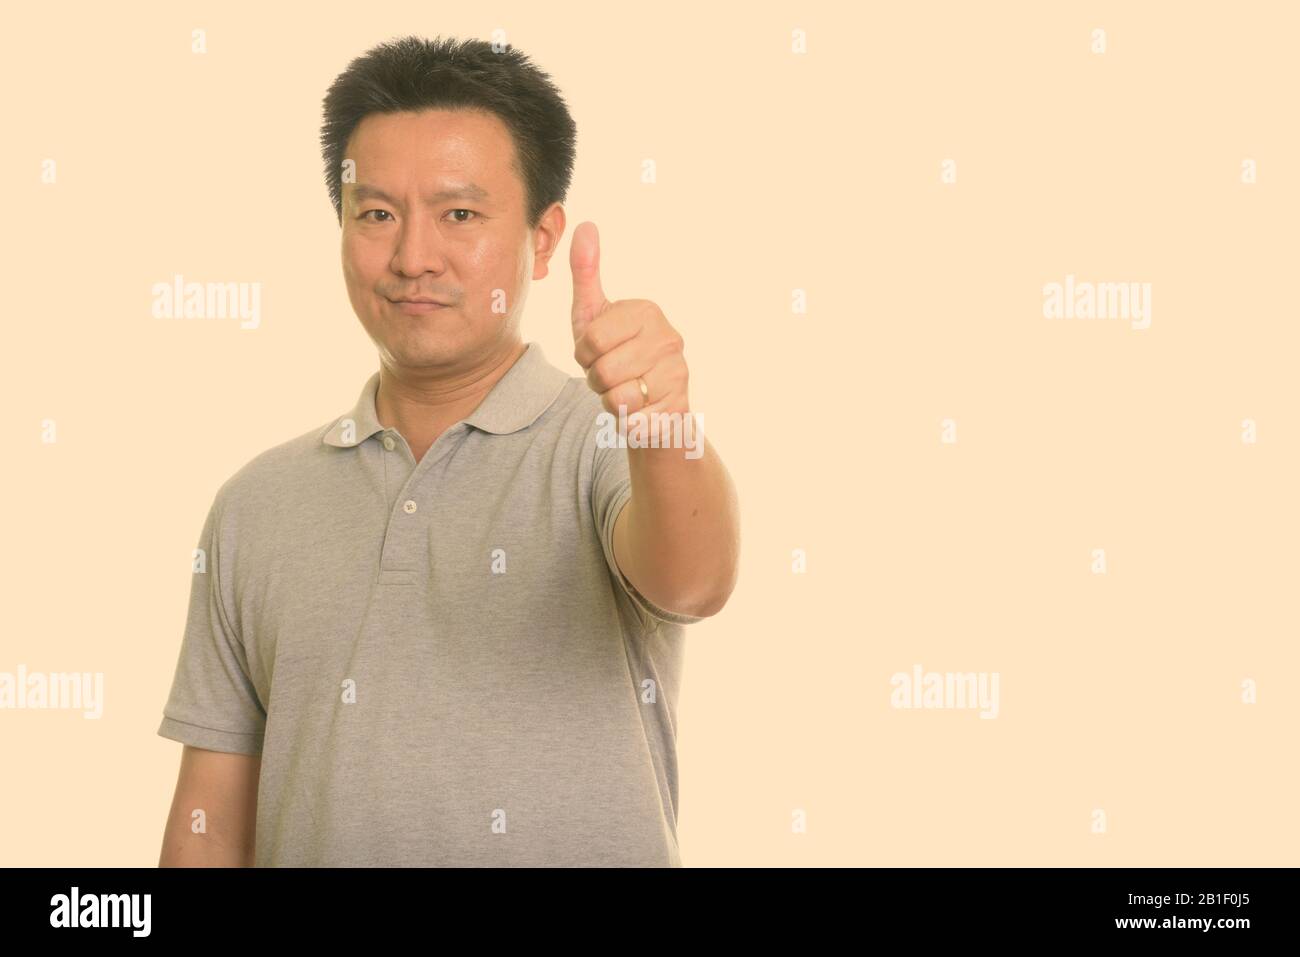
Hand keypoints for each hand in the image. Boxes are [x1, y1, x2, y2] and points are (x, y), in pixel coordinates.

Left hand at [570, 221, 689, 417]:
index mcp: (647, 312)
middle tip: (610, 376)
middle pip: (603, 370)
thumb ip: (587, 272)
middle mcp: (669, 338)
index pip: (592, 339)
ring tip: (624, 392)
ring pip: (618, 398)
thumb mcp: (594, 315)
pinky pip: (633, 421)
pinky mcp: (679, 407)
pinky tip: (638, 411)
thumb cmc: (616, 357)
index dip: (584, 354)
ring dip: (611, 401)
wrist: (648, 408)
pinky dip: (627, 422)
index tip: (597, 353)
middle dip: (597, 381)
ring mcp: (679, 373)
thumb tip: (586, 224)